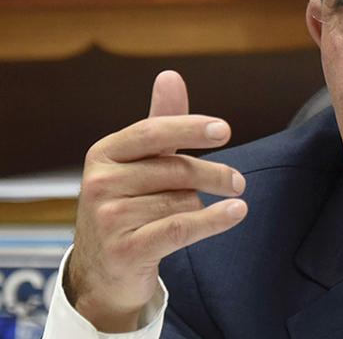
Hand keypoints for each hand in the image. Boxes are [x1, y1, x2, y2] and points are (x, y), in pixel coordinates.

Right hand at [65, 70, 247, 331]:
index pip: (153, 132)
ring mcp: (108, 218)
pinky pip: (182, 227)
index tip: (225, 131)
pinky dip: (214, 220)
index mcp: (104, 153)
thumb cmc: (129, 204)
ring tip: (194, 212)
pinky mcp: (125, 249)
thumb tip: (170, 75)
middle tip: (238, 181)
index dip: (190, 129)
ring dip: (199, 206)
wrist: (104, 272)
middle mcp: (100, 183)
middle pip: (175, 169)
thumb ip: (161, 121)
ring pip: (181, 201)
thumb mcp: (141, 162)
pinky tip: (236, 212)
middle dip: (213, 174)